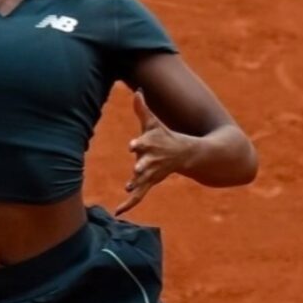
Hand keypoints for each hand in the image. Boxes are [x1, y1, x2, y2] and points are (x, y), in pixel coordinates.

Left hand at [114, 91, 192, 215]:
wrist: (184, 153)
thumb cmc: (164, 135)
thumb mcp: (154, 122)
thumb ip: (142, 109)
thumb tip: (137, 90)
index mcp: (151, 144)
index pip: (144, 143)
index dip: (138, 144)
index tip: (133, 145)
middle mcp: (151, 160)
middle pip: (145, 164)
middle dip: (142, 166)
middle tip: (137, 169)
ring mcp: (151, 173)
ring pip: (142, 181)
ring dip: (137, 186)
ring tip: (128, 189)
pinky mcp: (149, 183)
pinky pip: (139, 196)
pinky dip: (129, 204)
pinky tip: (118, 212)